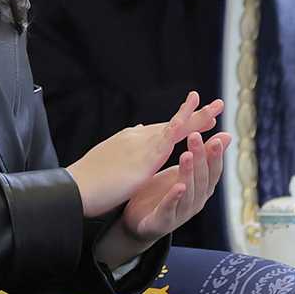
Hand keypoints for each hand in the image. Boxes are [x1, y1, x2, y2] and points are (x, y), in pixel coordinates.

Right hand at [65, 91, 223, 218]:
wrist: (76, 188)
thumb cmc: (90, 178)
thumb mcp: (111, 155)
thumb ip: (127, 143)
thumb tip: (137, 129)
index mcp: (132, 140)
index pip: (164, 129)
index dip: (185, 122)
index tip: (203, 117)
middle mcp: (138, 136)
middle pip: (174, 123)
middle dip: (197, 114)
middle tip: (218, 105)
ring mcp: (140, 144)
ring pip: (175, 127)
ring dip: (197, 117)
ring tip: (217, 109)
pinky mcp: (141, 157)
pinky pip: (165, 140)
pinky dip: (179, 128)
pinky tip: (192, 122)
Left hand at [94, 130, 231, 268]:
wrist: (138, 222)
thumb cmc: (163, 192)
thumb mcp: (183, 171)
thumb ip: (203, 155)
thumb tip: (227, 135)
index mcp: (202, 189)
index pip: (213, 171)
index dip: (215, 156)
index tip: (216, 139)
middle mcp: (196, 202)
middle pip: (201, 179)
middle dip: (200, 158)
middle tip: (196, 136)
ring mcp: (181, 213)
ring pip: (188, 193)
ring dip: (188, 173)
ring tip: (186, 155)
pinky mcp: (163, 222)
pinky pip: (169, 209)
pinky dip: (174, 198)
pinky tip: (177, 187)